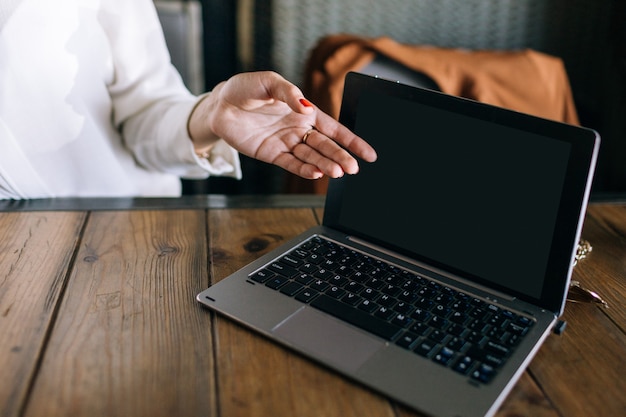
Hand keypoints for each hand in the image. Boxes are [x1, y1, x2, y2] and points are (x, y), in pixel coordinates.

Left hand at [188, 71, 376, 178]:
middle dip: (341, 157)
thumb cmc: (244, 89)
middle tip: (353, 168)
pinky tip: (315, 173)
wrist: (219, 105)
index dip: (352, 141)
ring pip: (311, 157)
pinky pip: (291, 164)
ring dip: (324, 165)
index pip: (334, 128)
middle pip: (326, 146)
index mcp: (305, 112)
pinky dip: (303, 169)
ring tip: (337, 173)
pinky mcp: (271, 154)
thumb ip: (288, 93)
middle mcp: (299, 130)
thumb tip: (305, 108)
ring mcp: (286, 143)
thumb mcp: (268, 83)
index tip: (369, 154)